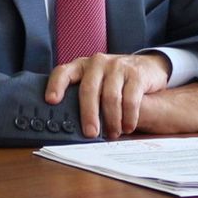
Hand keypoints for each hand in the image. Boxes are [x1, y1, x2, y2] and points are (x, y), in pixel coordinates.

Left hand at [45, 52, 171, 138]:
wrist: (147, 67)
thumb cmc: (114, 81)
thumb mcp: (97, 83)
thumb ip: (84, 97)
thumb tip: (70, 126)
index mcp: (81, 66)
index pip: (63, 72)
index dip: (56, 85)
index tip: (51, 100)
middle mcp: (97, 63)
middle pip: (88, 89)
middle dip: (88, 114)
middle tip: (90, 133)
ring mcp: (117, 66)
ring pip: (110, 97)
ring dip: (111, 120)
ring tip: (112, 134)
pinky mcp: (136, 73)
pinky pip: (130, 99)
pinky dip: (128, 117)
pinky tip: (127, 127)